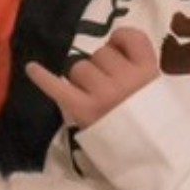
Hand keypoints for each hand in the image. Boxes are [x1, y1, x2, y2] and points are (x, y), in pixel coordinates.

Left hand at [26, 27, 158, 127]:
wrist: (146, 152)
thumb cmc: (151, 117)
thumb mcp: (157, 86)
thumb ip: (142, 61)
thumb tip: (113, 41)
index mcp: (148, 71)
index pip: (130, 37)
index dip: (121, 40)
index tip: (121, 49)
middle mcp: (125, 79)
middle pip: (101, 53)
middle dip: (102, 65)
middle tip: (111, 85)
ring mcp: (102, 94)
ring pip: (79, 68)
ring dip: (83, 78)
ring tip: (94, 95)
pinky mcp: (82, 109)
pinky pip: (57, 87)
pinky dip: (42, 77)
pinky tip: (31, 68)